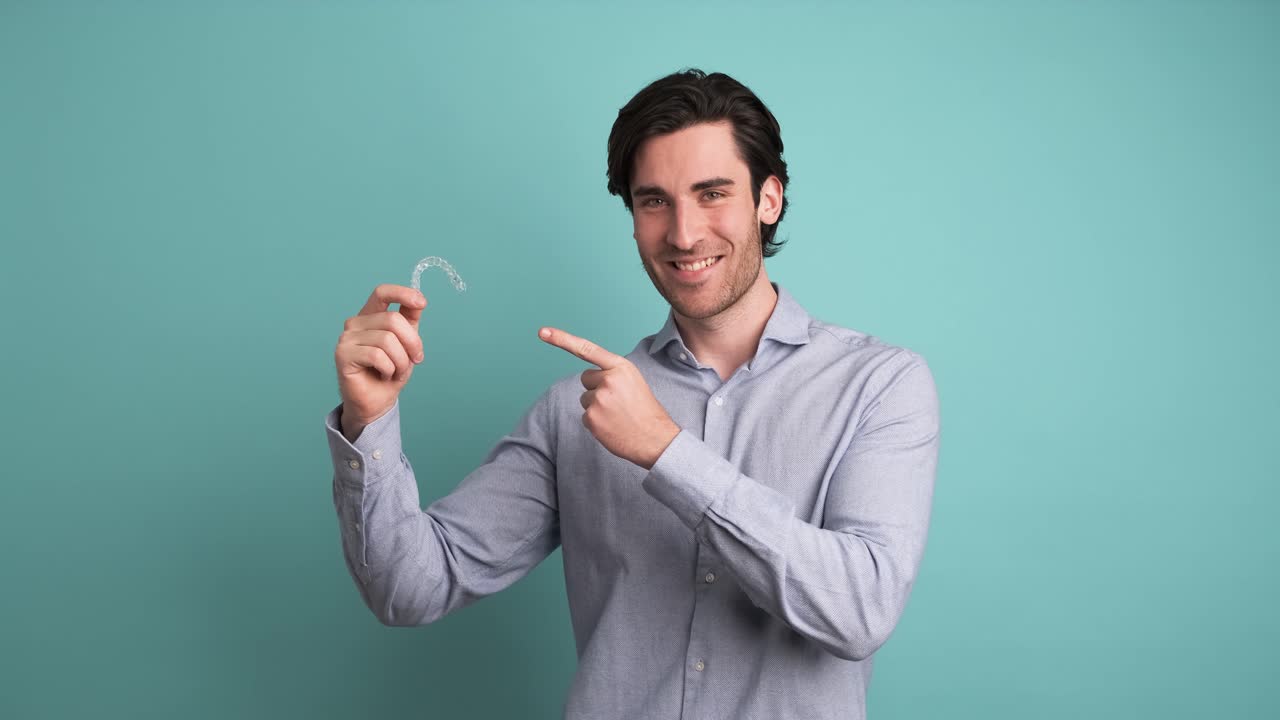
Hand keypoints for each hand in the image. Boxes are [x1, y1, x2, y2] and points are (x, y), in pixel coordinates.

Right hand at [334, 284, 427, 437]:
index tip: (422, 303)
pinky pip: (377, 356)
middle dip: (412, 343)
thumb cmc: (390, 371)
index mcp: (371, 316)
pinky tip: (384, 374)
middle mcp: (356, 323)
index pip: (382, 293)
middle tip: (415, 359)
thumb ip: (410, 321)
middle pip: (393, 320)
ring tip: (396, 371)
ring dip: (401, 361)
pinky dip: (389, 368)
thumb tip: (419, 300)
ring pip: (387, 340)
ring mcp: (347, 338)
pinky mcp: (343, 354)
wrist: (377, 401)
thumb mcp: (407, 343)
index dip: (402, 293)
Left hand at [539, 326, 679, 469]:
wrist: (656, 439)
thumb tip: (589, 379)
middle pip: (585, 378)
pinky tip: (613, 426)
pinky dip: (596, 422)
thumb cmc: (644, 410)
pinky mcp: (591, 418)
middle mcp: (607, 380)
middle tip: (618, 401)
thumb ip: (612, 374)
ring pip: (585, 398)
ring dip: (597, 406)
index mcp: (620, 367)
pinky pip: (585, 416)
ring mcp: (598, 399)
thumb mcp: (633, 381)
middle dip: (596, 388)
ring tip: (618, 415)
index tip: (543, 332)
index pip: (586, 349)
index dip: (562, 339)